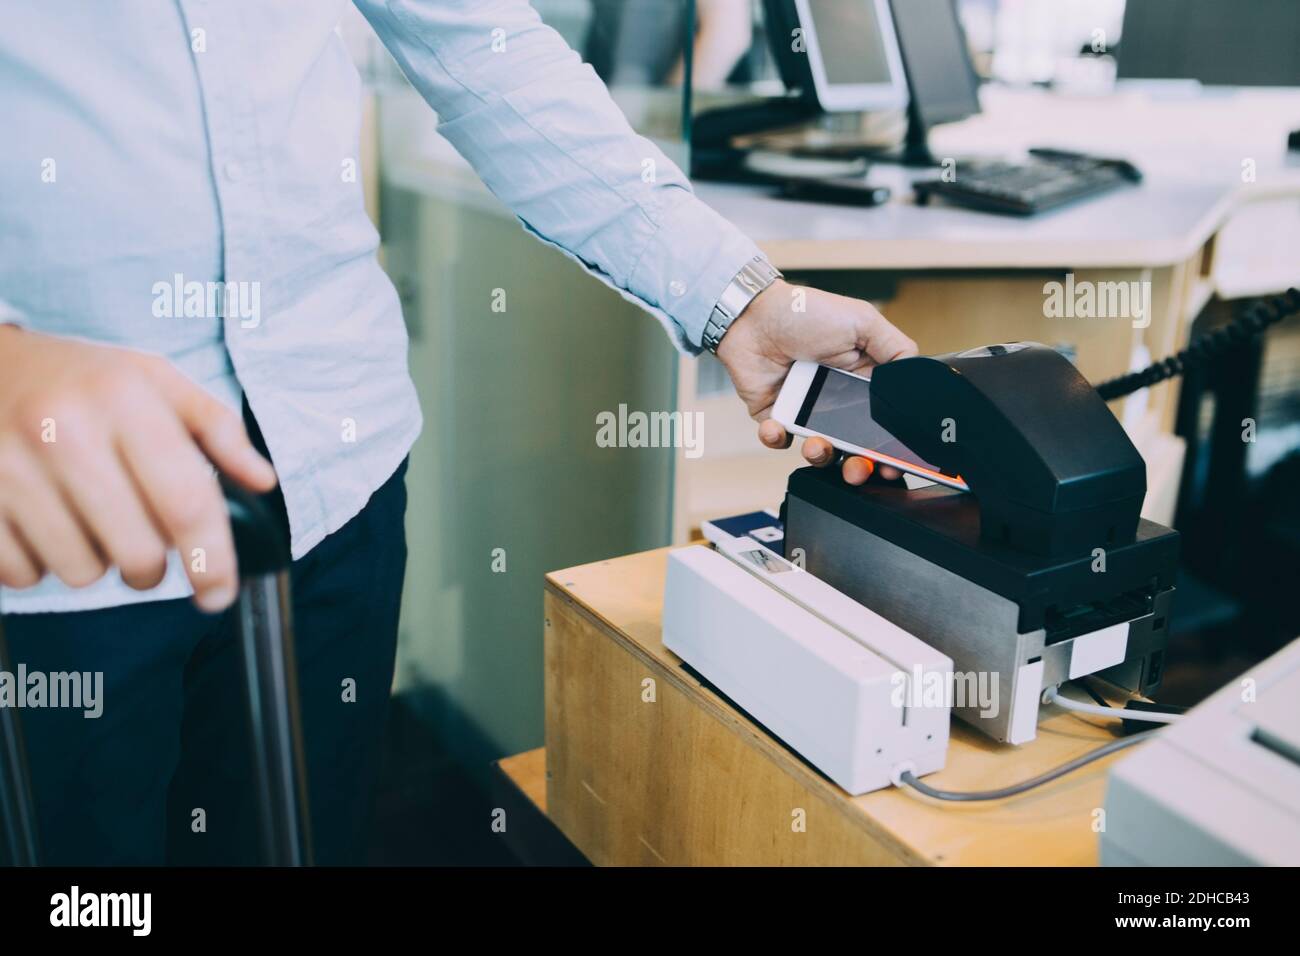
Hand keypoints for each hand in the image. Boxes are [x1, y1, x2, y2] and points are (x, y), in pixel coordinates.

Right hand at [0, 325, 277, 609]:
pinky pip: (23, 574)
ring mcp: (9, 469)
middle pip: (138, 552)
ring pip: (81, 572)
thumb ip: (217, 428)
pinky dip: (41, 565)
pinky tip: (44, 525)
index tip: (220, 592)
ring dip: (96, 563)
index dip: (212, 561)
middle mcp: (64, 432)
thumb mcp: (155, 378)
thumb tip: (262, 481)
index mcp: (124, 400)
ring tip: (90, 523)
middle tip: (145, 548)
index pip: (186, 502)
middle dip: (152, 568)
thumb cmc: (82, 378)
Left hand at [715, 279, 917, 483]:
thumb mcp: (862, 322)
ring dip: (822, 456)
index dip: (891, 445)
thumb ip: (896, 348)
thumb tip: (917, 379)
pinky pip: (780, 440)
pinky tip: (778, 427)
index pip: (885, 421)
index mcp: (864, 381)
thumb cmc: (806, 312)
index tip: (893, 463)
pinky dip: (778, 439)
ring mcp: (807, 410)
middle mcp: (838, 400)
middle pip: (857, 446)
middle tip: (859, 468)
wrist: (754, 316)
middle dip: (861, 465)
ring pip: (821, 450)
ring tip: (817, 446)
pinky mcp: (778, 416)